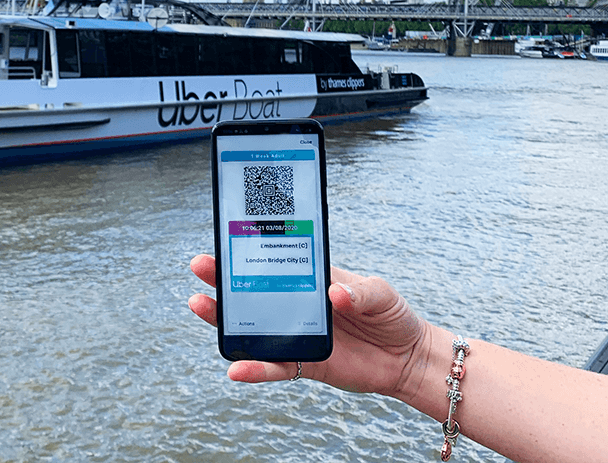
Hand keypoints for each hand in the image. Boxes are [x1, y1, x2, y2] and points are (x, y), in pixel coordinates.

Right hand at [188, 254, 431, 397]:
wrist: (407, 358)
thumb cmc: (392, 315)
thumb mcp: (380, 293)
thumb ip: (359, 292)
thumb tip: (334, 293)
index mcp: (310, 278)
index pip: (273, 261)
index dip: (248, 251)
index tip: (224, 239)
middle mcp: (296, 304)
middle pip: (251, 291)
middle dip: (223, 278)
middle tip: (201, 266)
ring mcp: (296, 334)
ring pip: (252, 327)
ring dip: (224, 320)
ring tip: (201, 306)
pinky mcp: (304, 363)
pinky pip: (274, 366)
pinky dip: (254, 368)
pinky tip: (235, 369)